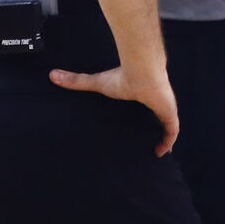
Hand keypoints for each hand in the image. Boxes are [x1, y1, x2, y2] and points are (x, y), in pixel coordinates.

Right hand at [49, 66, 179, 156]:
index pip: (146, 106)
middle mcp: (156, 101)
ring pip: (167, 126)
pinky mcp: (169, 114)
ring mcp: (165, 107)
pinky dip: (168, 142)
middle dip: (155, 128)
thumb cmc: (121, 77)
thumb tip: (52, 75)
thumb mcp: (97, 83)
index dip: (144, 116)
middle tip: (147, 142)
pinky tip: (161, 153)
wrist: (141, 72)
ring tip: (155, 151)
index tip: (138, 126)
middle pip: (158, 117)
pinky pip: (172, 132)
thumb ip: (77, 81)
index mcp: (143, 95)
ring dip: (164, 137)